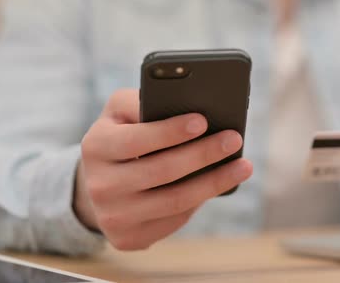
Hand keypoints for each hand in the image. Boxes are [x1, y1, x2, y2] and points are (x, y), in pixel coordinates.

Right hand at [73, 89, 252, 249]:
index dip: (172, 131)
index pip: (137, 140)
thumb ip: (143, 100)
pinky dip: (201, 199)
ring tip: (243, 165)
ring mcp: (113, 217)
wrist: (100, 182)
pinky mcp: (129, 238)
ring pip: (175, 200)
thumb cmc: (122, 136)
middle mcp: (100, 186)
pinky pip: (175, 219)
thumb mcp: (120, 111)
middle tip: (234, 139)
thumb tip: (188, 102)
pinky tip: (221, 183)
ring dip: (214, 182)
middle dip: (203, 153)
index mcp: (96, 147)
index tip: (203, 121)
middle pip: (162, 171)